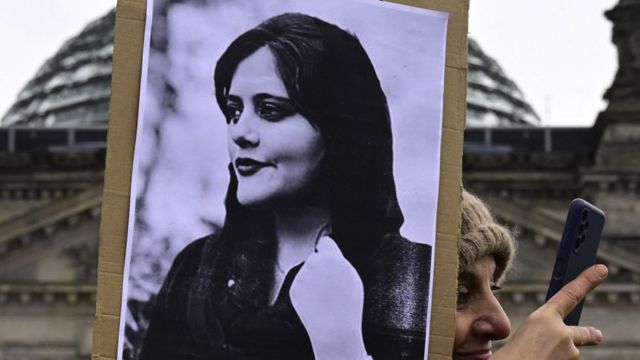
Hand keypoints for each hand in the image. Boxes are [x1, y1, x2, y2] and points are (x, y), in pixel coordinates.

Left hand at [290, 235, 369, 359]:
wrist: (334, 328)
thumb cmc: (348, 305)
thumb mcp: (352, 278)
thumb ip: (340, 262)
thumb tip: (330, 254)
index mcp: (332, 258)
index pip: (324, 242)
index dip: (326, 249)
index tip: (326, 254)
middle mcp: (315, 263)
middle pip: (314, 257)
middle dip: (319, 266)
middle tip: (328, 284)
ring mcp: (302, 276)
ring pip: (306, 272)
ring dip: (312, 279)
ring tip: (324, 297)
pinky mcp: (294, 288)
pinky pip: (300, 285)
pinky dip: (305, 292)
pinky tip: (315, 302)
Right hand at [491, 264, 607, 359]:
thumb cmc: (513, 356)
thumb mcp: (525, 337)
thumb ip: (544, 335)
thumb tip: (563, 347)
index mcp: (543, 318)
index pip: (570, 294)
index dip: (587, 281)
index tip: (601, 270)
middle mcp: (562, 332)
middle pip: (585, 332)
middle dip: (591, 333)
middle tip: (597, 334)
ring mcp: (570, 352)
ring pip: (570, 353)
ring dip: (559, 355)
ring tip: (538, 356)